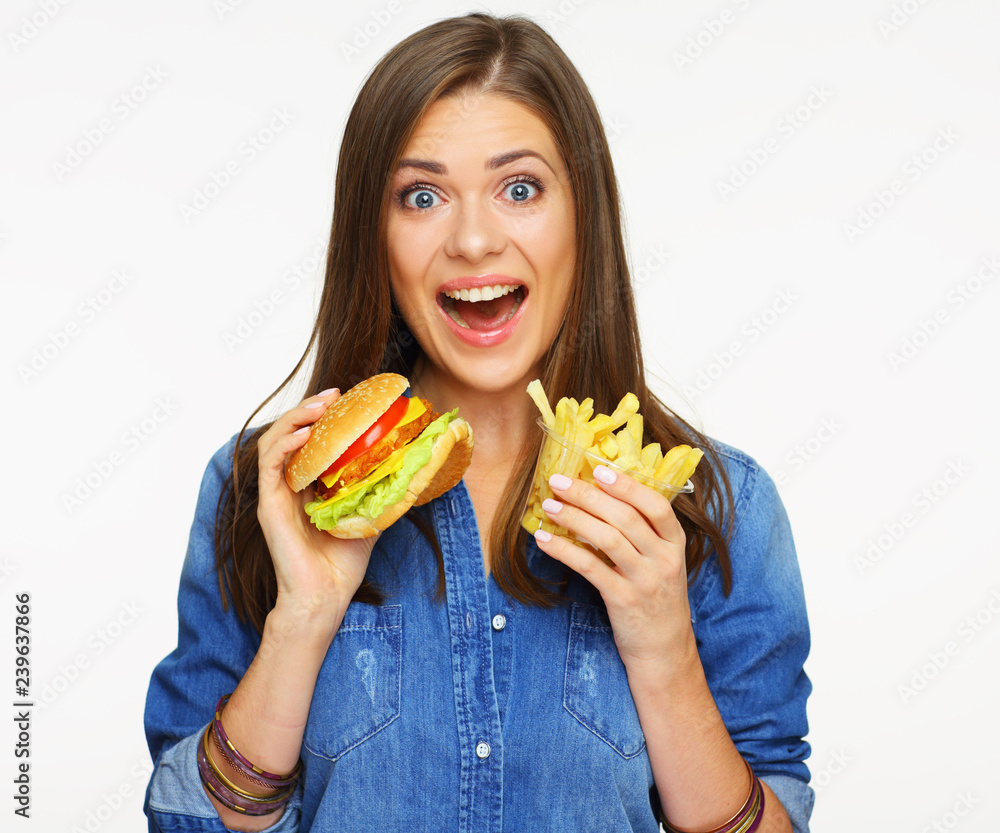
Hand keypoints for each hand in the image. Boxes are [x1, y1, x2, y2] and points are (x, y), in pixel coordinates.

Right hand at [256, 389, 377, 626]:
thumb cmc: (344, 562)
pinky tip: (305, 434)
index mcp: (309, 485)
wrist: (326, 596)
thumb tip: (412, 470)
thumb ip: (381, 492)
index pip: (310, 439)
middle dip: (311, 408)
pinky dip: (285, 443)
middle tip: (335, 395)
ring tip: (321, 406)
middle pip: (291, 433)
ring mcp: (276, 494)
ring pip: (275, 441)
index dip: (324, 416)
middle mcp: (289, 485)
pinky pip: (269, 464)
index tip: (346, 398)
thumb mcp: (370, 516)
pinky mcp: (268, 505)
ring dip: (296, 418)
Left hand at [532, 466, 696, 671]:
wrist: (665, 651)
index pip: (657, 506)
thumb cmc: (657, 599)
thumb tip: (603, 496)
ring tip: (548, 506)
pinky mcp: (623, 601)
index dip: (628, 486)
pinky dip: (565, 550)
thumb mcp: (662, 562)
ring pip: (607, 540)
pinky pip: (590, 568)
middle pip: (625, 518)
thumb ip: (644, 533)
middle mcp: (664, 560)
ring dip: (574, 518)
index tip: (599, 469)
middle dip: (589, 495)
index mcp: (675, 544)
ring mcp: (645, 581)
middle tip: (559, 481)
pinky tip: (545, 539)